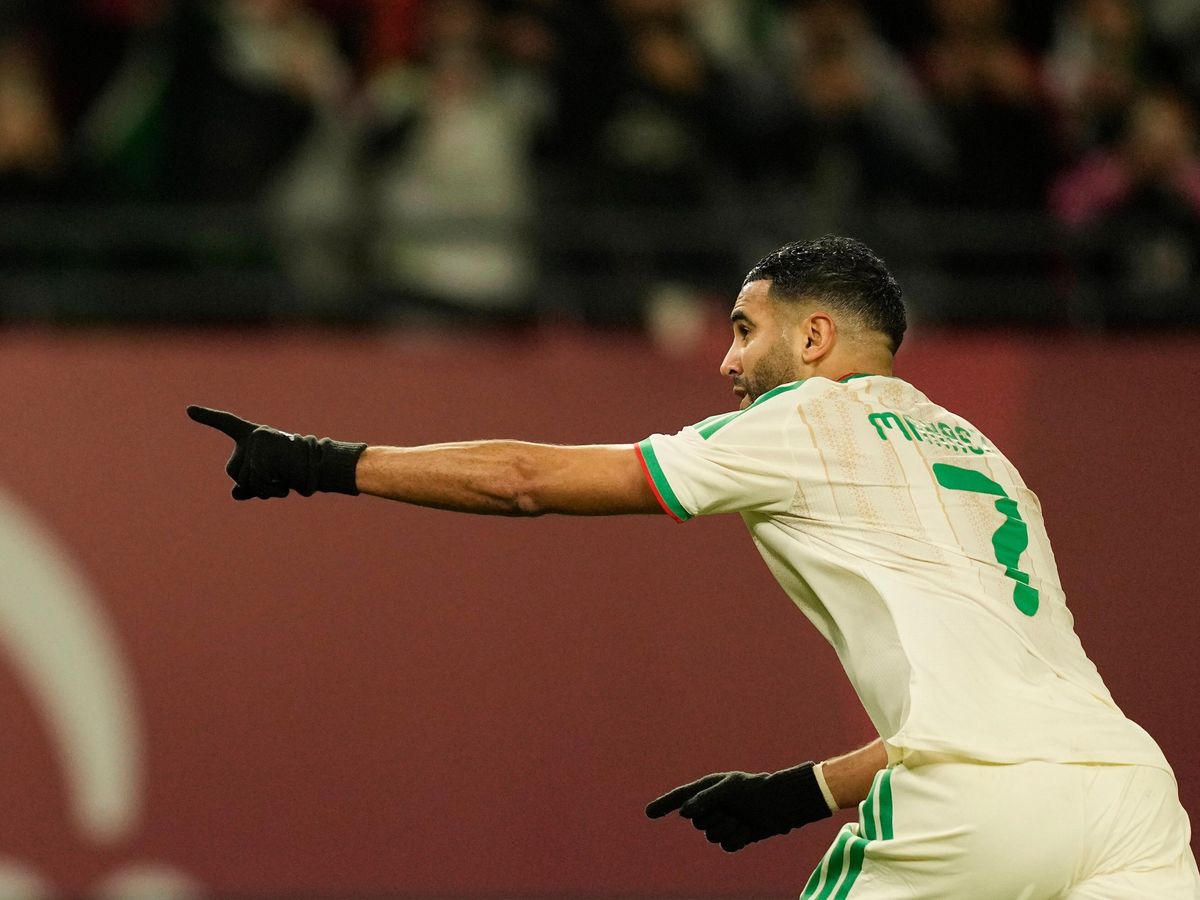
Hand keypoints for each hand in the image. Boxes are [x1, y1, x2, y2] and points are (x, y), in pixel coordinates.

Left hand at [187, 405, 365, 499]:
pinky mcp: (264, 454)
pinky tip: (284, 486)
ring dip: (262, 490)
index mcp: (253, 435)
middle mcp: (253, 436)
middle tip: (274, 481)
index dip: (208, 417)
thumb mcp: (269, 477)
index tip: (188, 410)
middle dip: (250, 484)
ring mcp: (258, 444)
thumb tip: (234, 494)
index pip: (227, 424)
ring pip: (244, 480)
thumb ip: (250, 484)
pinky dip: (269, 490)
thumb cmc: (296, 470)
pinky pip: (256, 482)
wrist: (321, 466)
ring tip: (281, 482)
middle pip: (233, 471)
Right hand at [645, 762, 830, 851]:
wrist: (780, 805)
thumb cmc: (754, 790)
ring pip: (711, 836)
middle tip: (732, 810)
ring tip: (743, 819)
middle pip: (697, 822)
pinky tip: (748, 830)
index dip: (664, 804)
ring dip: (728, 829)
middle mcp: (712, 807)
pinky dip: (737, 839)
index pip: (680, 798)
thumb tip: (684, 813)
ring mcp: (723, 823)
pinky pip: (726, 846)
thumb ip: (704, 798)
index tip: (648, 813)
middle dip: (714, 818)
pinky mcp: (734, 837)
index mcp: (707, 790)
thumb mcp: (728, 788)